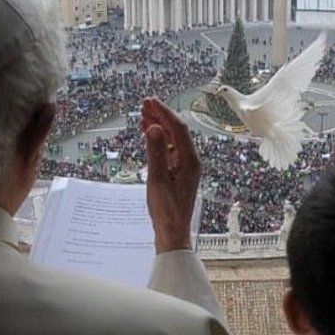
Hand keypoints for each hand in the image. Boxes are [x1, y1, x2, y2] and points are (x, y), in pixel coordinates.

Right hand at [140, 97, 200, 252]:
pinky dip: (159, 138)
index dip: (164, 112)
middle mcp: (190, 161)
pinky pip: (170, 148)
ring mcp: (185, 166)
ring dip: (159, 125)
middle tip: (145, 103)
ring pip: (173, 138)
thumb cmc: (166, 211)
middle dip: (161, 115)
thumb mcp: (157, 180)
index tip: (150, 101)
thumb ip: (156, 152)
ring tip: (143, 114)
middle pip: (177, 130)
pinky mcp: (178, 172)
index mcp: (190, 161)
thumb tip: (155, 128)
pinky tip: (148, 133)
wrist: (172, 232)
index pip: (178, 128)